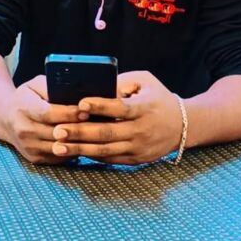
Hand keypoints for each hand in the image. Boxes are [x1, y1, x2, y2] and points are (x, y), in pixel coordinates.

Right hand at [0, 74, 86, 163]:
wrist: (6, 119)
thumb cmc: (26, 98)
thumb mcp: (34, 85)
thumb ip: (50, 87)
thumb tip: (71, 93)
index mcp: (23, 109)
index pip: (48, 113)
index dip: (68, 113)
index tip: (85, 111)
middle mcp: (23, 130)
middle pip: (56, 132)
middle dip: (78, 128)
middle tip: (96, 122)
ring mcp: (29, 146)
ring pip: (60, 147)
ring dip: (78, 142)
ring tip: (93, 133)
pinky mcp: (35, 158)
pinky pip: (59, 156)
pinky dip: (72, 150)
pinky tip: (83, 142)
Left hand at [50, 71, 183, 163]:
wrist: (183, 126)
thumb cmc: (159, 98)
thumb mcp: (147, 81)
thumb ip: (123, 81)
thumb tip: (97, 86)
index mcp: (144, 108)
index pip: (120, 108)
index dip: (100, 105)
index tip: (80, 103)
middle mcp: (141, 130)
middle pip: (107, 133)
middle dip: (80, 132)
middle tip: (57, 130)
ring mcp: (138, 147)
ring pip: (105, 150)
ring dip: (80, 148)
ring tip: (58, 146)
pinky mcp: (135, 159)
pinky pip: (110, 159)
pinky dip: (91, 156)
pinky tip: (74, 152)